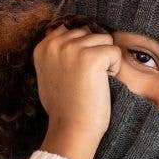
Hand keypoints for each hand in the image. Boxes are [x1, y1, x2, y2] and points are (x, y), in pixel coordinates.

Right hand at [35, 25, 119, 152]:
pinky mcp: (91, 57)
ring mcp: (73, 49)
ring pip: (104, 40)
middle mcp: (55, 44)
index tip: (79, 72)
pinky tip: (103, 84)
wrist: (71, 128)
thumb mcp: (48, 74)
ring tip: (94, 82)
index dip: (82, 50)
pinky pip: (115, 51)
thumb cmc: (63, 107)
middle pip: (89, 33)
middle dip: (95, 52)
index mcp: (43, 47)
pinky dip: (116, 68)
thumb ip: (54, 53)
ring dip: (106, 60)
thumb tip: (62, 30)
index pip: (71, 30)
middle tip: (87, 80)